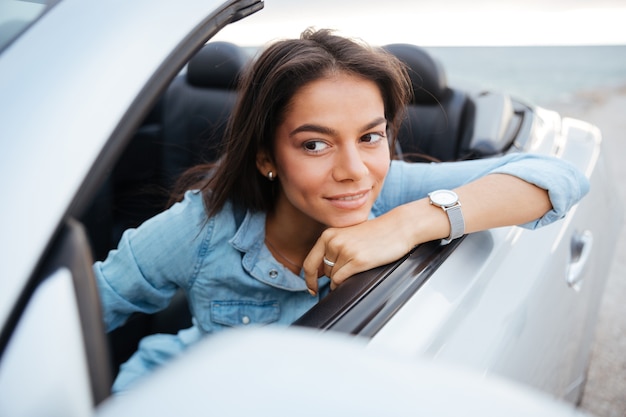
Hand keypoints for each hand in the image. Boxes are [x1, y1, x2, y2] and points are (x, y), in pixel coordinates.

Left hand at [302, 206, 420, 294]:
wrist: (398, 227)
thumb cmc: (375, 233)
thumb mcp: (347, 235)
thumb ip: (332, 248)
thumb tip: (319, 273)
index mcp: (329, 234)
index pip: (310, 262)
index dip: (308, 279)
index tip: (311, 289)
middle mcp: (333, 241)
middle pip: (322, 272)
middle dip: (329, 278)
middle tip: (342, 274)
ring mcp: (345, 251)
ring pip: (332, 277)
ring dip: (341, 279)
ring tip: (357, 267)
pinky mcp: (357, 260)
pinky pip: (340, 280)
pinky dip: (342, 285)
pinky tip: (353, 277)